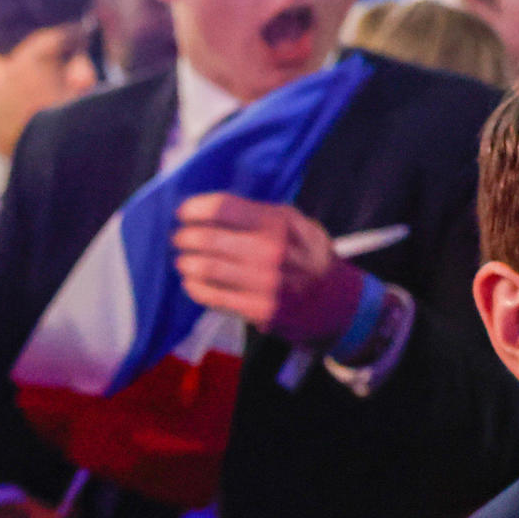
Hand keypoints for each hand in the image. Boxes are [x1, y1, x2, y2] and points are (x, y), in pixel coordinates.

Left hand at [169, 193, 364, 345]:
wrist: (338, 303)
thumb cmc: (309, 257)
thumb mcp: (297, 224)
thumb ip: (260, 214)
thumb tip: (211, 208)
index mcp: (278, 223)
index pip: (223, 207)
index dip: (194, 208)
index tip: (183, 212)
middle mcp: (271, 250)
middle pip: (207, 238)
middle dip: (185, 237)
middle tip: (180, 239)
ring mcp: (264, 282)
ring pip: (205, 268)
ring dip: (186, 263)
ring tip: (184, 261)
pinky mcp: (258, 310)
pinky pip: (212, 296)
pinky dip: (195, 287)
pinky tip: (193, 283)